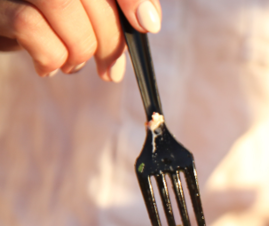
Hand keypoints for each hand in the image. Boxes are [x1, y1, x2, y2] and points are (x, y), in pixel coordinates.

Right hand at [0, 0, 161, 80]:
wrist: (3, 27)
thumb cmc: (47, 19)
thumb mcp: (86, 9)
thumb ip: (116, 9)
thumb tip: (147, 21)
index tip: (147, 26)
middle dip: (109, 38)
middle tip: (111, 69)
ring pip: (59, 3)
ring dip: (79, 48)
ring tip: (73, 64)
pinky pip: (28, 25)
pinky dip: (50, 56)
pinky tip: (48, 66)